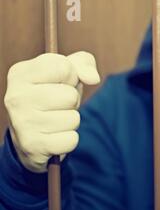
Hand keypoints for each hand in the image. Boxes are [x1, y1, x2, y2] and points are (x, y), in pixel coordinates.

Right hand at [4, 51, 99, 172]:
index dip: (71, 76)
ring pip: (73, 119)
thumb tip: (93, 78)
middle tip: (58, 106)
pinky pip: (71, 139)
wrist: (31, 136)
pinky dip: (69, 139)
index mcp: (20, 74)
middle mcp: (16, 97)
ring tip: (55, 120)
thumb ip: (83, 63)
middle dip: (72, 102)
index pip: (63, 67)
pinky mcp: (33, 145)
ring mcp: (22, 122)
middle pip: (70, 96)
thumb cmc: (51, 96)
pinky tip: (54, 136)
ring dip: (71, 121)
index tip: (60, 83)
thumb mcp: (66, 73)